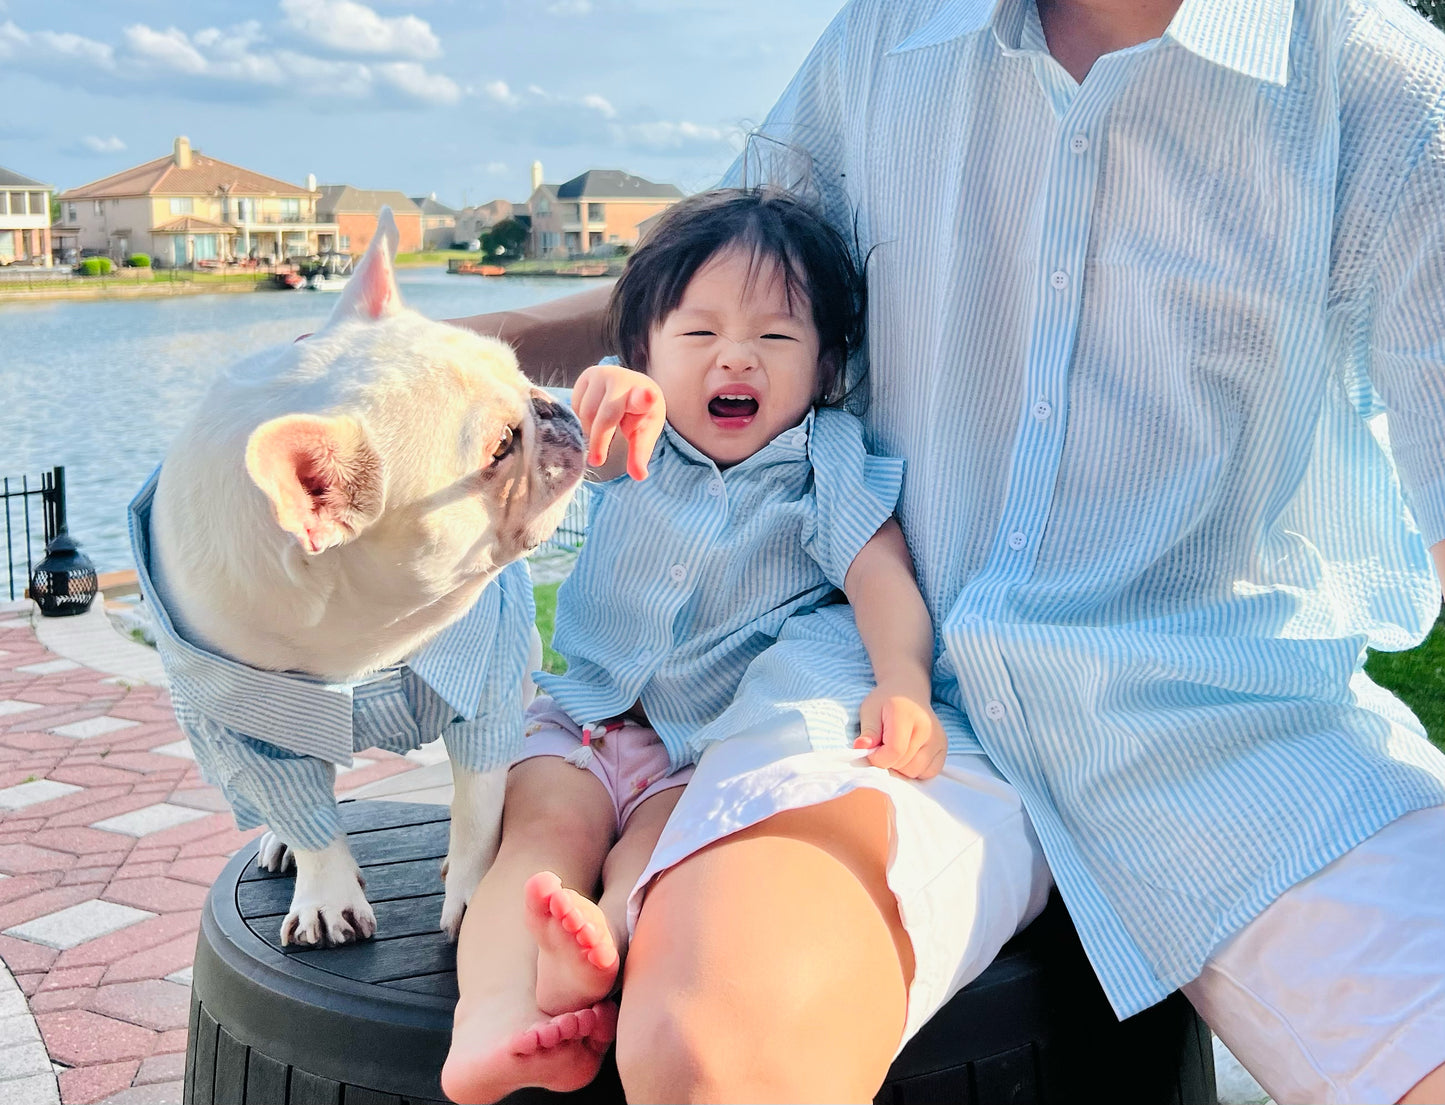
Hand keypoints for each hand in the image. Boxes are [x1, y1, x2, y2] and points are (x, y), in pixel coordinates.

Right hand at [572, 363, 664, 479]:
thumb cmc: (639, 413)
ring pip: (585, 412)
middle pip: (604, 417)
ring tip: (601, 434)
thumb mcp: (644, 433)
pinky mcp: (586, 375)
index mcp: (644, 394)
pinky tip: (593, 419)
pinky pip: (575, 404)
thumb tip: (638, 477)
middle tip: (597, 461)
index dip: (645, 398)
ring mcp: (602, 374)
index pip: (644, 397)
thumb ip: (640, 454)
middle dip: (598, 441)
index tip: (649, 397)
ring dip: (589, 429)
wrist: (633, 386)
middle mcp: (622, 379)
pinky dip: (581, 418)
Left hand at [854, 686, 947, 778]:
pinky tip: (908, 756)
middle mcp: (928, 728)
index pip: (894, 751)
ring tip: (895, 750)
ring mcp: (938, 740)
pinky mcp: (943, 748)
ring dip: (901, 768)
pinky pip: (928, 773)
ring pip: (915, 772)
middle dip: (888, 762)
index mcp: (907, 715)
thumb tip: (861, 747)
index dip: (878, 758)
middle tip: (883, 747)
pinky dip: (915, 770)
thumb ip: (868, 730)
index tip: (871, 751)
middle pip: (904, 765)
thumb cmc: (886, 702)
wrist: (908, 691)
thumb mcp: (869, 709)